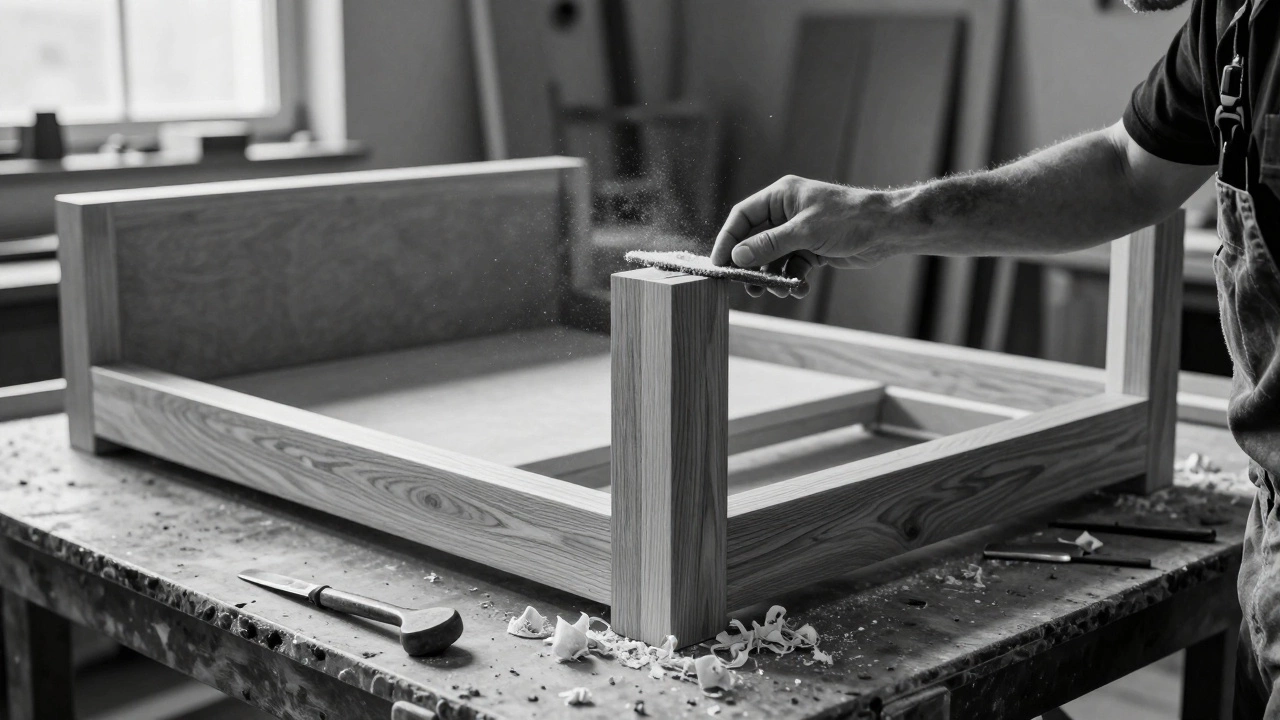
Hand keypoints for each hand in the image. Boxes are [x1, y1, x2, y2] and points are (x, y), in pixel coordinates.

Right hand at [710, 175, 892, 297]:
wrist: (886, 230)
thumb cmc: (848, 219)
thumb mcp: (805, 231)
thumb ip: (769, 244)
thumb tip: (738, 255)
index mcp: (781, 197)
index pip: (743, 216)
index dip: (728, 239)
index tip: (720, 264)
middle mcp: (787, 213)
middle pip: (756, 240)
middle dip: (752, 265)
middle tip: (746, 286)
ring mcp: (799, 232)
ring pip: (774, 258)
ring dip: (774, 276)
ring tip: (778, 290)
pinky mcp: (812, 249)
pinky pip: (792, 266)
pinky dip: (793, 279)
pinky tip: (799, 289)